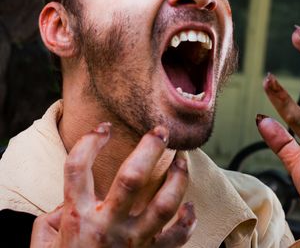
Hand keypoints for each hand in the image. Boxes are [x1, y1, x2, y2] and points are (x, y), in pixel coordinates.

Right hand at [31, 123, 195, 247]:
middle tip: (160, 132)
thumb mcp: (44, 243)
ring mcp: (132, 241)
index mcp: (78, 217)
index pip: (77, 169)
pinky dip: (188, 221)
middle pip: (132, 178)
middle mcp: (107, 226)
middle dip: (149, 148)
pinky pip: (177, 237)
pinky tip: (189, 206)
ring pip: (164, 204)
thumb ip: (50, 219)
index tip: (103, 129)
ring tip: (182, 161)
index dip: (89, 142)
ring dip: (178, 179)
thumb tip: (63, 204)